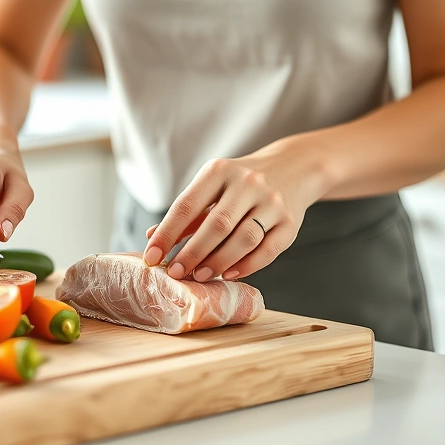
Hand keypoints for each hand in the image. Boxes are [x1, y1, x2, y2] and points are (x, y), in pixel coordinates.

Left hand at [143, 143, 329, 281]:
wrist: (293, 168)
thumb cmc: (240, 184)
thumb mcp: (211, 187)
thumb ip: (186, 214)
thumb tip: (152, 238)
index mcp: (219, 171)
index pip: (187, 205)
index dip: (167, 234)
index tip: (151, 257)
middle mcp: (248, 183)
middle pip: (217, 225)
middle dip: (193, 253)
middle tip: (176, 273)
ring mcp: (272, 201)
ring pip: (244, 239)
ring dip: (219, 262)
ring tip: (200, 276)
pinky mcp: (291, 221)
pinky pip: (268, 250)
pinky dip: (247, 265)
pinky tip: (229, 274)